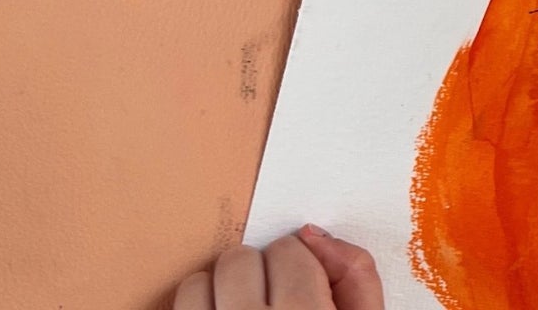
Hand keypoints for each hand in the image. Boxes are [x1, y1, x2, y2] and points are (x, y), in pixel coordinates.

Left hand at [173, 225, 383, 309]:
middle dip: (259, 274)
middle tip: (273, 301)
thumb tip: (315, 235)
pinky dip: (197, 307)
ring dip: (221, 291)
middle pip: (241, 259)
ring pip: (199, 281)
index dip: (298, 266)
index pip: (289, 250)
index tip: (302, 287)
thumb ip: (358, 279)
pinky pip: (178, 303)